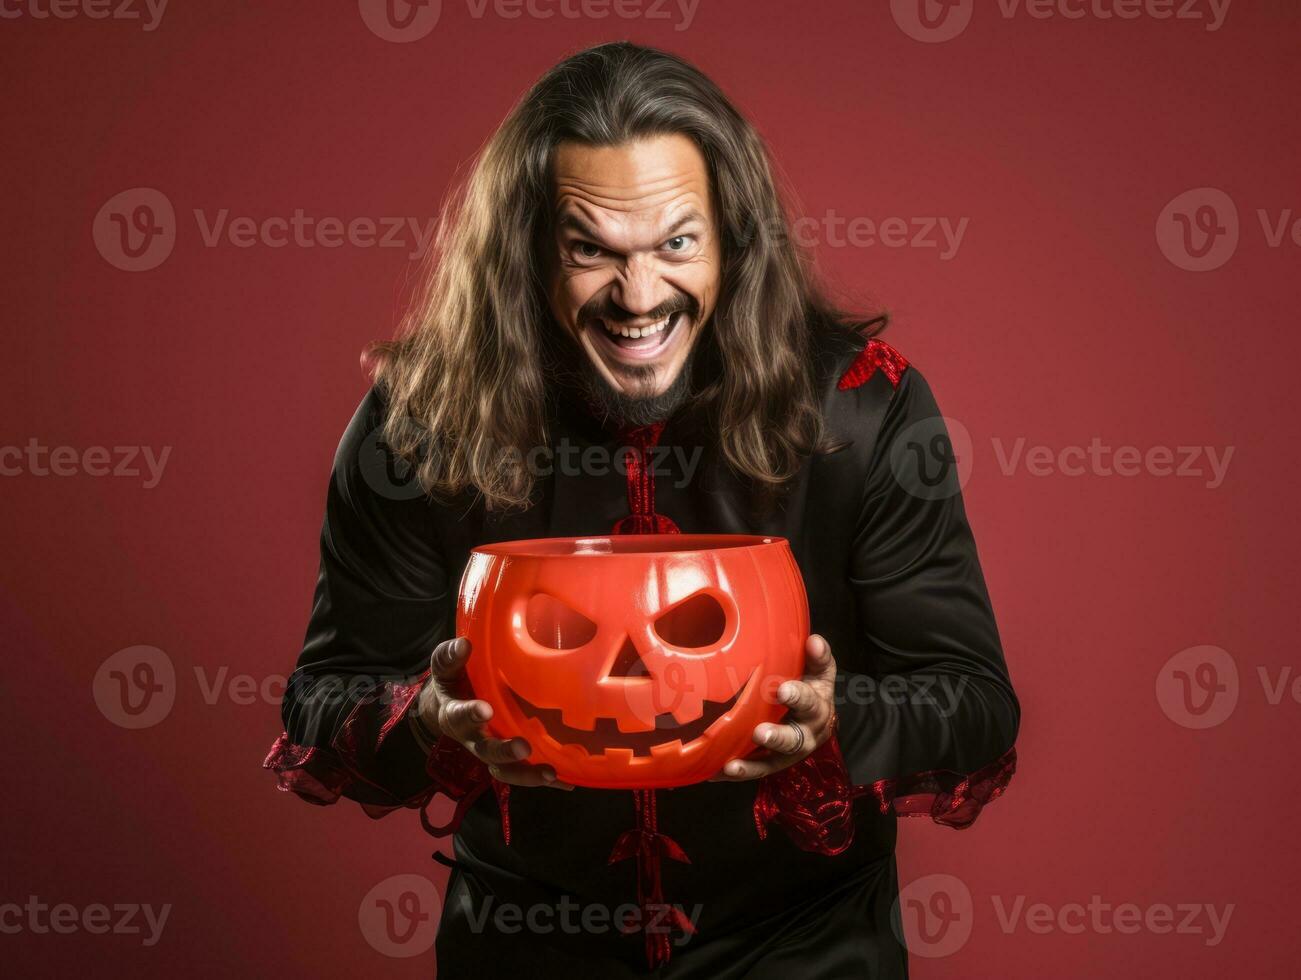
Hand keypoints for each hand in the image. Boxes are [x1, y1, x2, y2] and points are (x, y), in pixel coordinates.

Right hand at [414, 637, 572, 788]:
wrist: (446, 708)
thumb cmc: (452, 683)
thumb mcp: (445, 668)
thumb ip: (450, 658)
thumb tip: (464, 644)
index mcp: (456, 714)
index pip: (460, 715)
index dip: (471, 714)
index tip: (485, 709)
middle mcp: (474, 738)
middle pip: (486, 751)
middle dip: (504, 752)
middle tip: (523, 748)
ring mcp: (491, 750)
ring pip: (505, 770)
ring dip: (526, 774)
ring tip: (550, 774)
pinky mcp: (508, 756)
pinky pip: (523, 771)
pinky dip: (543, 778)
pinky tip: (568, 780)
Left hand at [711, 634, 836, 780]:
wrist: (818, 721)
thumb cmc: (813, 689)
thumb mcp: (820, 672)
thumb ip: (817, 657)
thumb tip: (814, 641)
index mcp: (816, 709)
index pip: (808, 701)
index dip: (797, 696)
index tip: (783, 690)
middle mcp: (803, 735)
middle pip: (793, 741)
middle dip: (776, 737)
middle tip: (759, 733)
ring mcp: (785, 754)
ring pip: (770, 763)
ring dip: (750, 766)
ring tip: (731, 766)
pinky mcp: (769, 763)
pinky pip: (752, 770)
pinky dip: (735, 773)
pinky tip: (713, 773)